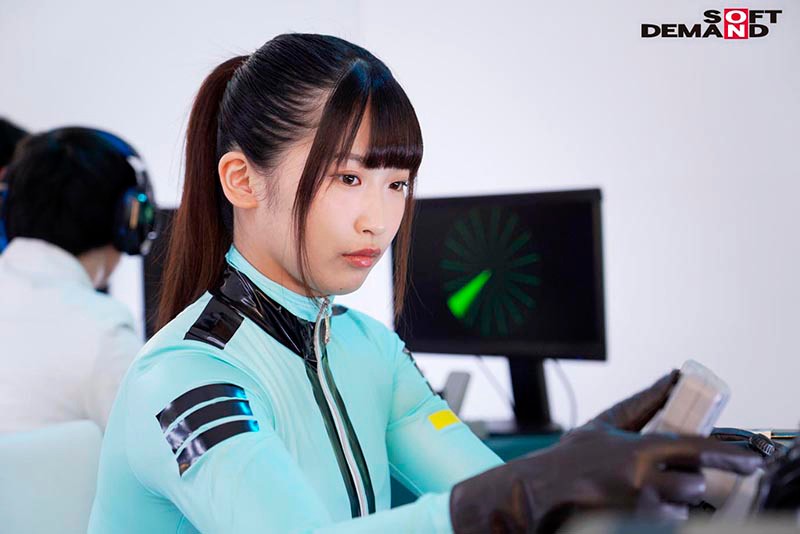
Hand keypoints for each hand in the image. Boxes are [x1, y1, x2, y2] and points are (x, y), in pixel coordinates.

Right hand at [450, 371, 761, 533]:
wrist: (534, 495)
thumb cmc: (567, 460)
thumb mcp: (603, 425)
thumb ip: (642, 403)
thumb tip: (671, 377)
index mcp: (634, 452)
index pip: (696, 451)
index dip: (729, 456)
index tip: (750, 461)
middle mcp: (639, 483)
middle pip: (692, 485)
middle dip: (684, 480)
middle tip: (666, 473)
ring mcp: (636, 511)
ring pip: (679, 509)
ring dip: (670, 501)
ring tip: (641, 492)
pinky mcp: (629, 527)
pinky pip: (663, 523)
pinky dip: (657, 516)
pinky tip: (635, 506)